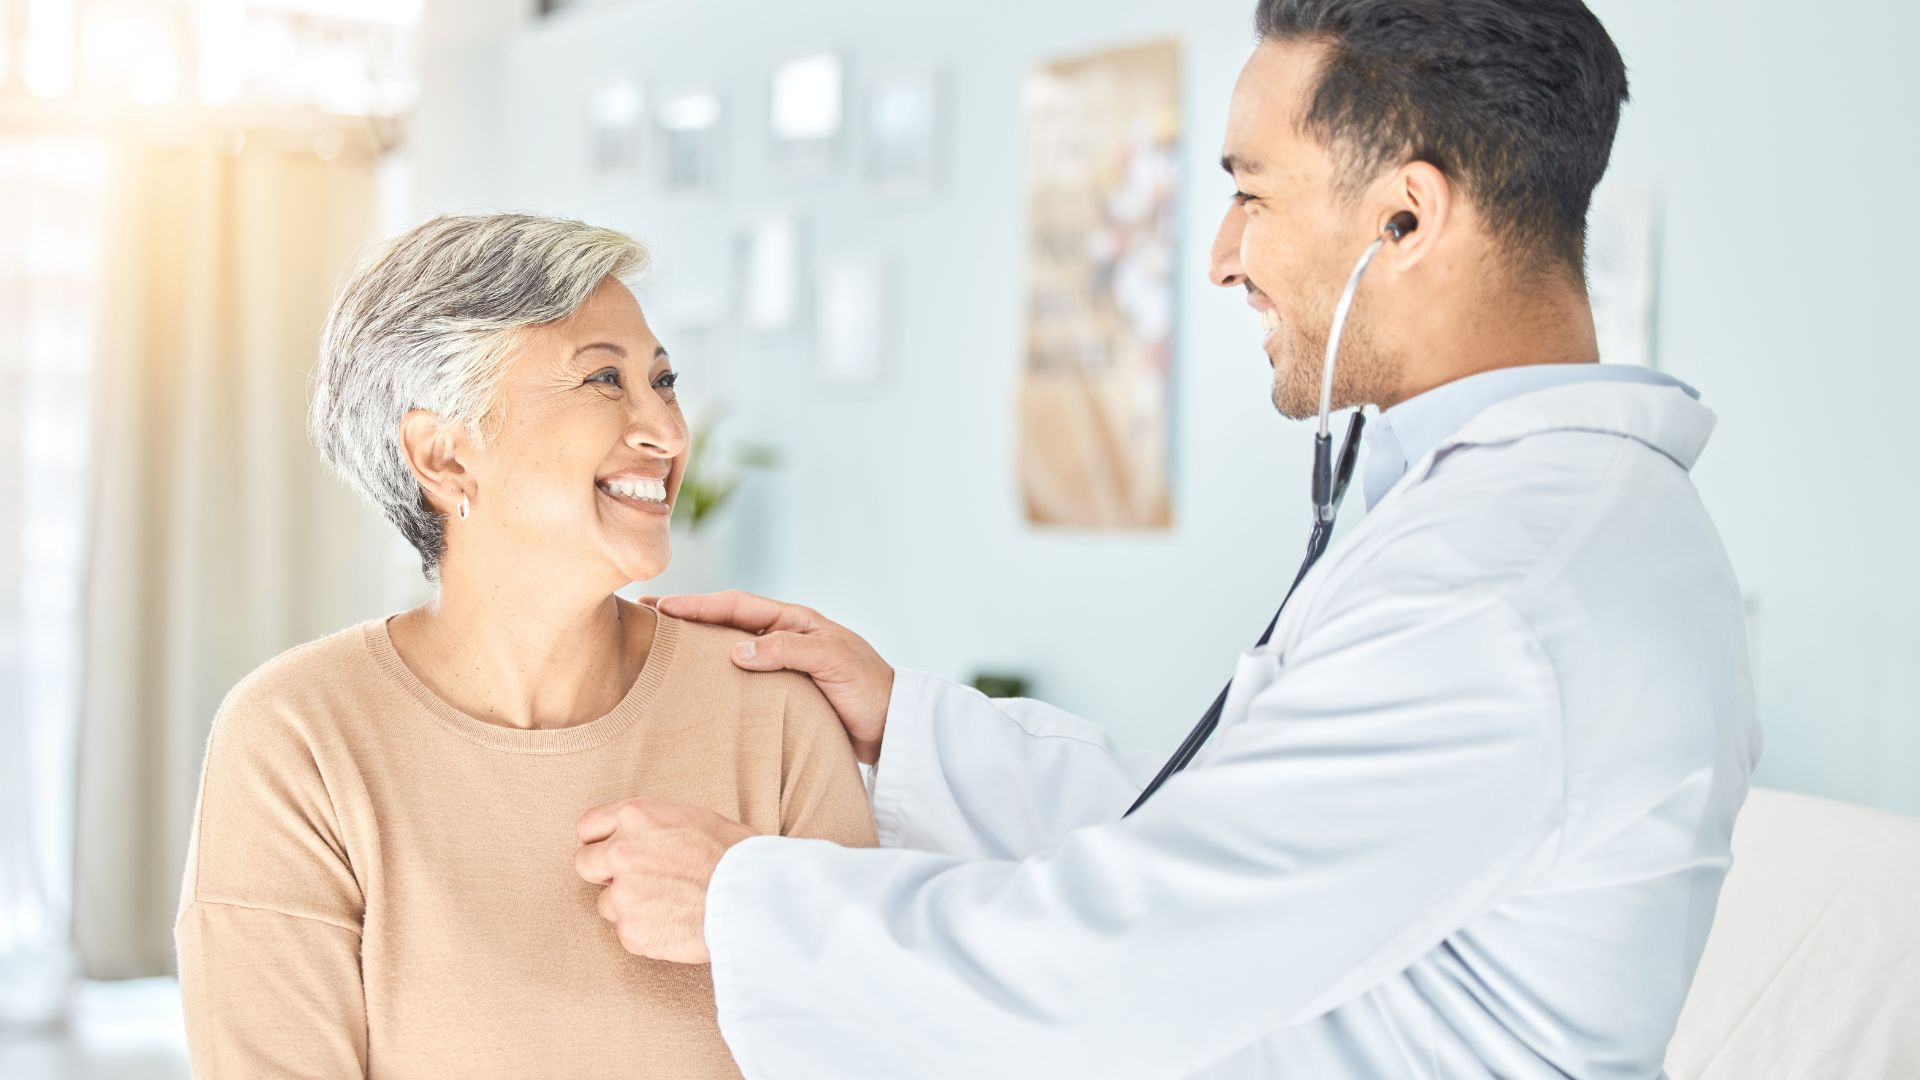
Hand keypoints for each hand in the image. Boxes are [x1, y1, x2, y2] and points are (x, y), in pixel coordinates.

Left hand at [574, 797, 754, 963]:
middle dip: (605, 873)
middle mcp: (621, 851)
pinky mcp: (630, 931)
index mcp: (637, 815)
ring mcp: (623, 893)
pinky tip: (675, 923)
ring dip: (629, 905)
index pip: (588, 825)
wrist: (753, 899)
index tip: (611, 851)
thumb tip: (645, 835)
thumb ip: (655, 826)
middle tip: (637, 880)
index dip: (600, 840)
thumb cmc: (736, 856)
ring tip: (669, 904)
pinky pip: (627, 932)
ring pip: (606, 903)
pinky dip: (646, 931)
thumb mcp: (694, 818)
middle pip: (584, 863)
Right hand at [644, 590, 892, 764]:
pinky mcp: (784, 694)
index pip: (737, 606)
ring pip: (731, 649)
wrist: (894, 728)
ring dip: (697, 646)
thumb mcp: (831, 662)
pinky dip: (716, 677)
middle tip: (646, 618)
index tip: (662, 606)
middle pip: (727, 623)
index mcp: (796, 622)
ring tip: (659, 648)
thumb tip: (735, 649)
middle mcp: (786, 639)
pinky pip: (742, 679)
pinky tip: (695, 687)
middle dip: (687, 618)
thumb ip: (787, 650)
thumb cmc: (869, 689)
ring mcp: (783, 666)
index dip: (698, 605)